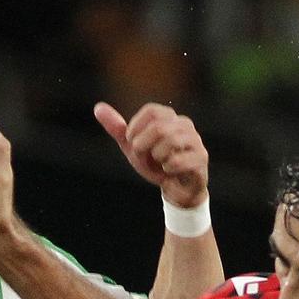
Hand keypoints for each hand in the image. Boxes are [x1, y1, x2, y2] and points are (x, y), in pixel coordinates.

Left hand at [93, 102, 207, 209]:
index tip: (132, 143)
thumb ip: (118, 129)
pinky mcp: (201, 158)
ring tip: (159, 164)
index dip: (136, 128)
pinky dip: (167, 169)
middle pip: (159, 127)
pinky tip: (169, 172)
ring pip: (170, 141)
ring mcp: (195, 140)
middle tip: (145, 157)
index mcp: (169, 118)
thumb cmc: (155, 165)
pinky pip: (178, 160)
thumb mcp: (133, 147)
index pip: (151, 111)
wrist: (176, 190)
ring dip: (156, 158)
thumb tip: (98, 107)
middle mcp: (184, 124)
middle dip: (143, 146)